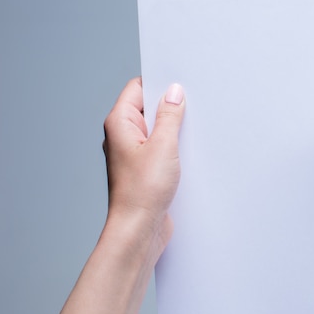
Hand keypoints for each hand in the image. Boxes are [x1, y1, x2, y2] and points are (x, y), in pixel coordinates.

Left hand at [103, 77, 184, 246]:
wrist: (139, 230)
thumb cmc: (142, 191)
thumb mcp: (163, 146)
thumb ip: (169, 116)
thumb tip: (173, 92)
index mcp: (120, 123)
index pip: (138, 88)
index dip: (159, 83)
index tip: (181, 83)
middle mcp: (124, 136)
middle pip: (149, 107)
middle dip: (171, 106)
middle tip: (193, 106)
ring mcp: (135, 153)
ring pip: (158, 129)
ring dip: (176, 129)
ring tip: (193, 132)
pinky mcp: (146, 169)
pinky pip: (162, 148)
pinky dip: (176, 146)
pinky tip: (191, 151)